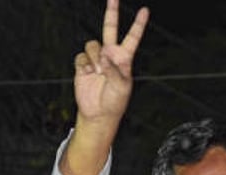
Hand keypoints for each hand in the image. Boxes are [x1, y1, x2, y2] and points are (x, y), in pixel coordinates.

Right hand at [73, 0, 148, 127]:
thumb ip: (114, 70)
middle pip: (110, 28)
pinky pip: (81, 56)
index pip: (132, 37)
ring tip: (97, 72)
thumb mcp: (122, 87)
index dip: (138, 24)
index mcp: (124, 58)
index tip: (145, 10)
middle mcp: (110, 54)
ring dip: (94, 57)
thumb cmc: (115, 101)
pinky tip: (87, 74)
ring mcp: (96, 59)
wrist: (98, 113)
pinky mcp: (83, 66)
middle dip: (111, 12)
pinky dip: (84, 64)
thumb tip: (103, 57)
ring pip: (92, 44)